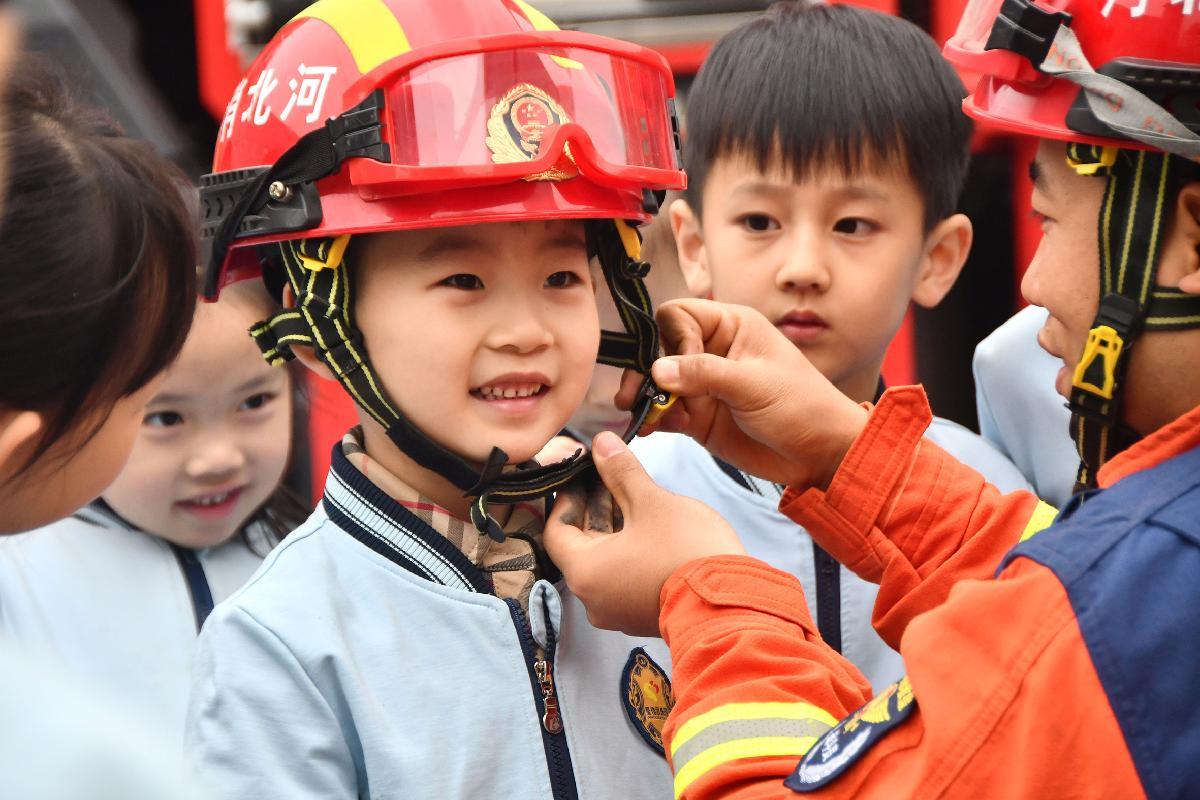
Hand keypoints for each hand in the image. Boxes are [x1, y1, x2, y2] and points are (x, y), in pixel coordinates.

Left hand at [544, 431, 744, 636]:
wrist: (732, 604)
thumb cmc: (686, 553)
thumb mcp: (651, 502)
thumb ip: (621, 472)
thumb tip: (602, 444)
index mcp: (584, 572)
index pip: (557, 530)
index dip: (569, 497)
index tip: (583, 474)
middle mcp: (593, 598)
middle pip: (580, 545)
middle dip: (594, 508)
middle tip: (608, 477)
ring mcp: (618, 611)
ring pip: (604, 561)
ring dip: (613, 528)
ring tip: (631, 495)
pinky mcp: (643, 614)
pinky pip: (623, 577)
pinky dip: (628, 550)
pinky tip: (647, 525)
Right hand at [621, 299, 867, 490]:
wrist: (821, 455)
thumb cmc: (802, 408)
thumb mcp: (754, 385)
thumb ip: (704, 374)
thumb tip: (657, 369)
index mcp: (732, 326)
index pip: (679, 315)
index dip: (672, 339)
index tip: (681, 368)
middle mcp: (712, 351)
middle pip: (659, 347)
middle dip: (646, 370)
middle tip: (636, 395)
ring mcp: (703, 385)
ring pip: (657, 382)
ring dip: (645, 397)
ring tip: (642, 416)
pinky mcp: (699, 416)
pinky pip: (665, 412)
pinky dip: (654, 419)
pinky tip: (652, 430)